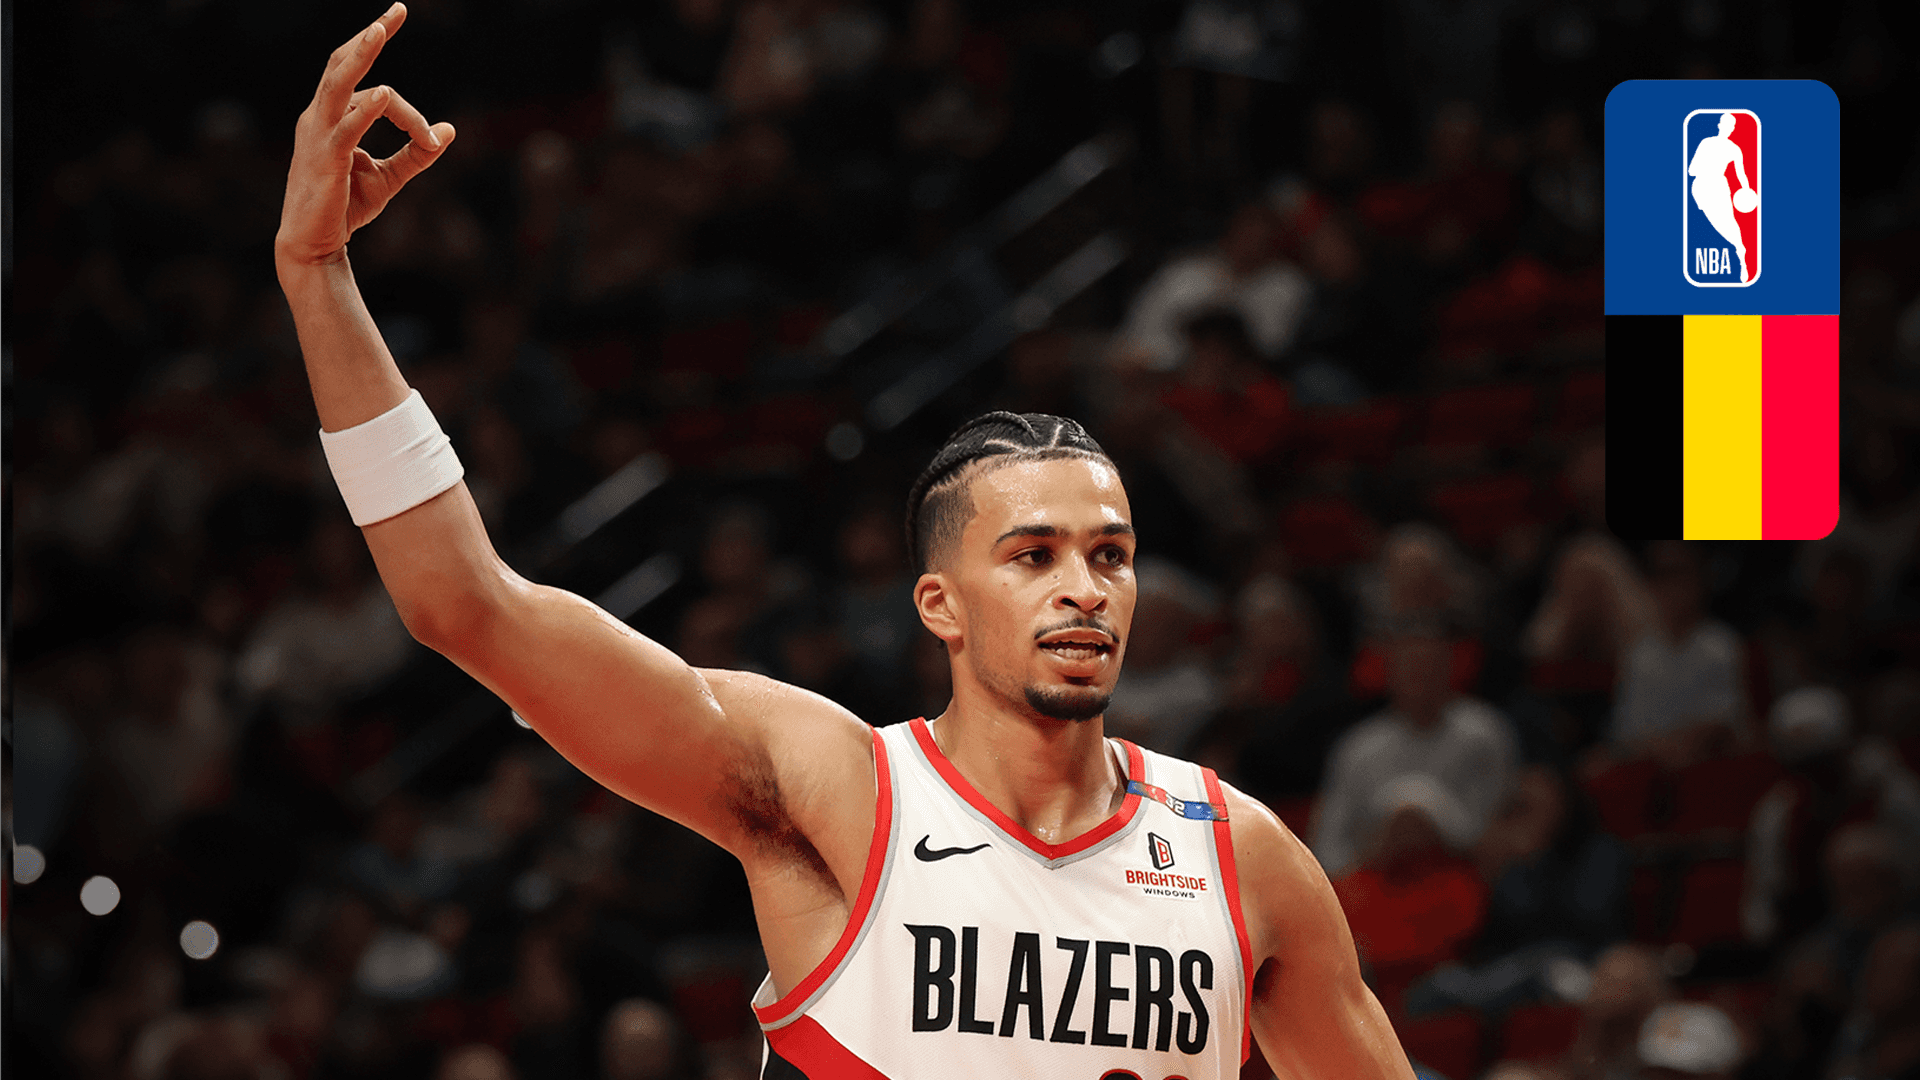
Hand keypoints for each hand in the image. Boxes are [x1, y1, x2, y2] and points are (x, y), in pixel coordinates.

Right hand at [276, 3, 453, 267]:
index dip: (408, 109)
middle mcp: (319, 117)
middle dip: (370, 38)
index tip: (434, 140)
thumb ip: (417, 153)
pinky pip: (346, 127)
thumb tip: (450, 131)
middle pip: (344, 66)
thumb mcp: (389, 178)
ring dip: (361, 55)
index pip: (370, 88)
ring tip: (380, 30)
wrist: (314, 244)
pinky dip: (366, 110)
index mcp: (331, 117)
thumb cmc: (345, 207)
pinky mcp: (326, 159)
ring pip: (340, 84)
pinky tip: (386, 95)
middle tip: (397, 11)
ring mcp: (318, 135)